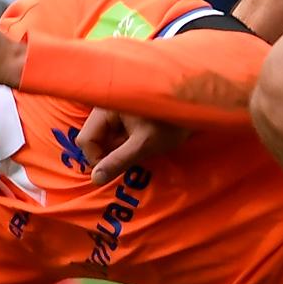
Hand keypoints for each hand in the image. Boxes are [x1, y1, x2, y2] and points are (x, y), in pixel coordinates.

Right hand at [75, 106, 189, 184]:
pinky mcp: (127, 111)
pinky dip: (125, 141)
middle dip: (108, 153)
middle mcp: (107, 105)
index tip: (115, 169)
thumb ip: (117, 161)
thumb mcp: (143, 145)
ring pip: (105, 135)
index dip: (96, 159)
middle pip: (94, 136)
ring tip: (139, 150)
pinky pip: (116, 130)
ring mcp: (116, 107)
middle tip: (130, 159)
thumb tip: (95, 179)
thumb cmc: (169, 122)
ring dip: (117, 148)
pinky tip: (142, 143)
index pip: (86, 139)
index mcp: (106, 108)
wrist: (196, 104)